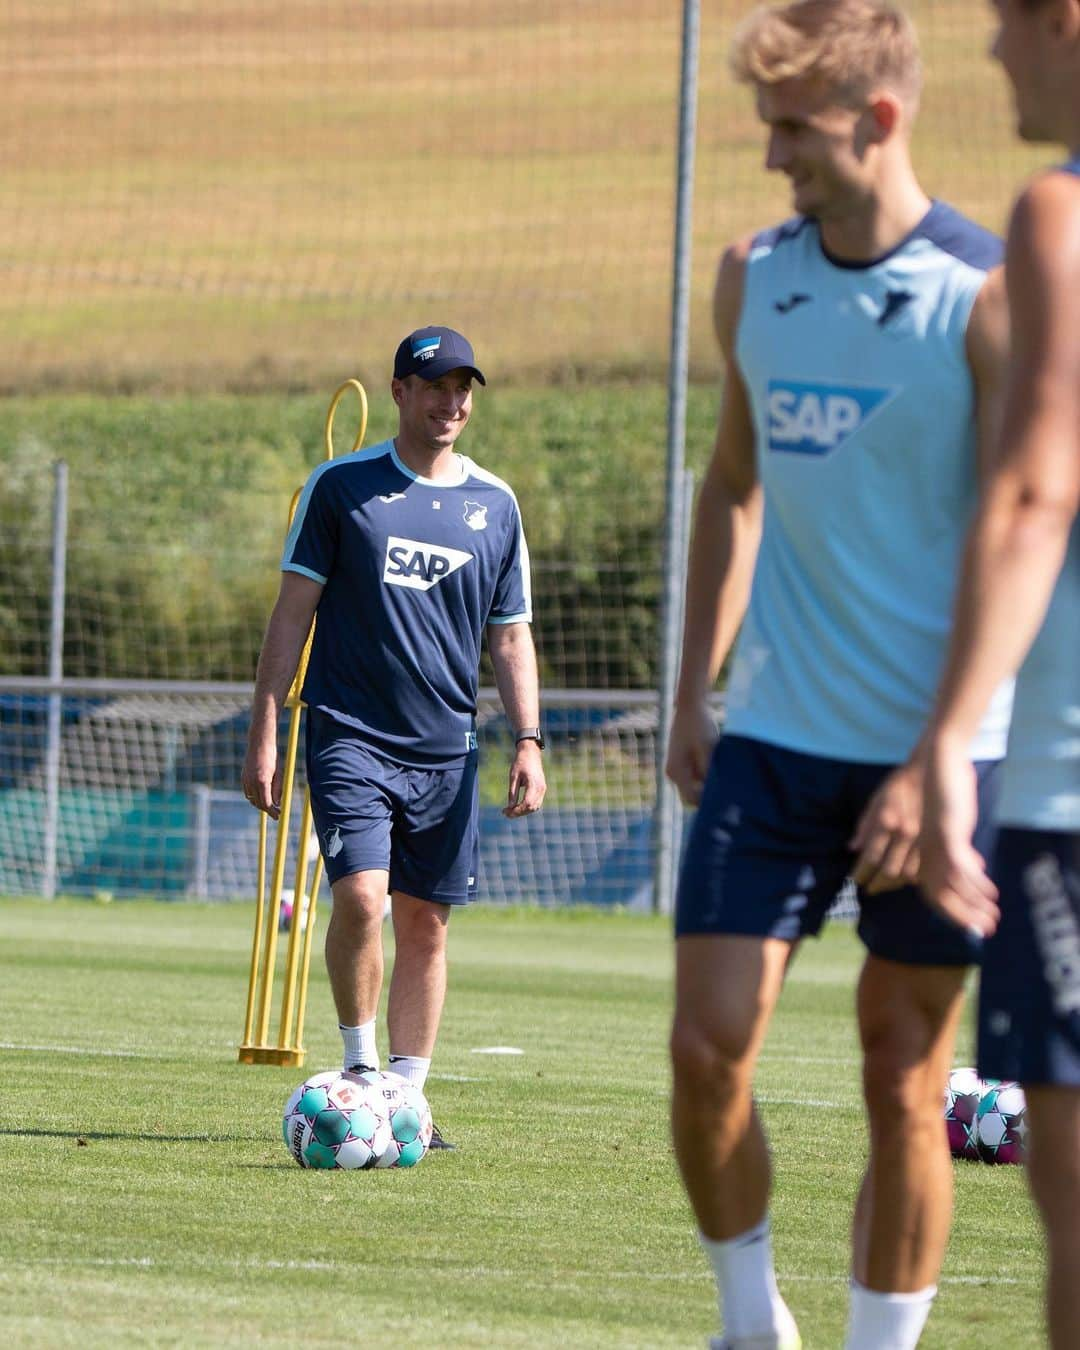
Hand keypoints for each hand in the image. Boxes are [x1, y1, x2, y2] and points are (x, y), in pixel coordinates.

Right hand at [241, 736, 281, 819]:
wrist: (259, 744)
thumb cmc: (272, 758)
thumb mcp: (279, 774)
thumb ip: (278, 789)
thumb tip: (277, 803)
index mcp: (263, 781)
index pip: (266, 803)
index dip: (272, 812)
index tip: (278, 816)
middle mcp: (252, 782)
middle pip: (258, 803)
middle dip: (267, 809)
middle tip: (276, 812)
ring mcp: (246, 780)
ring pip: (252, 799)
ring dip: (260, 804)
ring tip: (270, 805)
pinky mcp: (243, 778)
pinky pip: (247, 793)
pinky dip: (254, 797)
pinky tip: (261, 796)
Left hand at [504, 741, 545, 818]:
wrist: (531, 753)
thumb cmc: (520, 762)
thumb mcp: (513, 777)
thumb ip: (512, 792)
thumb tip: (510, 807)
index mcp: (533, 784)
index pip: (526, 803)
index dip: (516, 811)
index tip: (506, 812)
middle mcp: (540, 788)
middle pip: (531, 808)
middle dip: (519, 813)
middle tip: (506, 813)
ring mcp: (543, 789)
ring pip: (535, 807)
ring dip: (524, 811)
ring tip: (510, 811)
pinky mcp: (542, 789)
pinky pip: (537, 802)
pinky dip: (528, 807)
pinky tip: (518, 806)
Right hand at [665, 702, 717, 806]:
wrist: (690, 706)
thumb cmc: (700, 726)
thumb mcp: (709, 750)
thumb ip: (709, 772)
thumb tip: (716, 792)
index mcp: (676, 772)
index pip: (692, 800)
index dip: (708, 802)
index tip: (726, 794)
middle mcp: (673, 773)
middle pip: (692, 796)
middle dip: (708, 794)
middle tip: (728, 785)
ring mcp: (676, 768)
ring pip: (694, 786)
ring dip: (708, 783)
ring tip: (722, 769)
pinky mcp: (682, 763)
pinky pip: (695, 777)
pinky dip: (705, 774)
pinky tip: (716, 762)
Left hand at [849, 761, 922, 893]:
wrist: (930, 770)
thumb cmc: (899, 784)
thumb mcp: (876, 800)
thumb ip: (865, 825)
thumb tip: (852, 848)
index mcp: (887, 821)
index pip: (871, 857)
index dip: (862, 872)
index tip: (855, 880)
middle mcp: (906, 833)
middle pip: (890, 870)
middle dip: (877, 883)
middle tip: (869, 888)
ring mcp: (924, 838)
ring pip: (910, 873)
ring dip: (895, 883)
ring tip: (885, 885)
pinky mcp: (938, 840)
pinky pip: (927, 867)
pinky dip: (915, 876)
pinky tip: (906, 878)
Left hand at [919, 739, 999, 935]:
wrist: (940, 761)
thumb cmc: (946, 791)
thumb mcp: (952, 824)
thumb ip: (959, 847)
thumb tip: (975, 866)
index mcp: (923, 852)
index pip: (932, 892)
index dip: (951, 912)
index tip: (971, 926)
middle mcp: (924, 852)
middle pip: (939, 896)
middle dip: (962, 917)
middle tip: (985, 930)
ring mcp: (934, 843)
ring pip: (951, 885)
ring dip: (972, 905)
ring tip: (993, 916)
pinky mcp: (947, 832)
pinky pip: (959, 866)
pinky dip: (974, 882)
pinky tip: (990, 890)